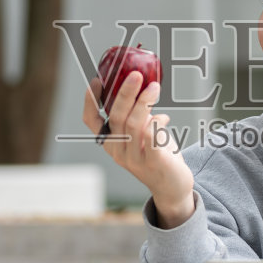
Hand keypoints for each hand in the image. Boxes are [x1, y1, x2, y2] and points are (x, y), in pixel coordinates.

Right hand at [80, 72, 194, 228]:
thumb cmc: (156, 155)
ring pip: (134, 124)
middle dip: (125, 93)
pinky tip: (164, 116)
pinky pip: (152, 137)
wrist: (172, 187)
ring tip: (155, 87)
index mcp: (111, 142)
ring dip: (145, 102)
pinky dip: (157, 121)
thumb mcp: (142, 135)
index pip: (91, 121)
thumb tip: (145, 87)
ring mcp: (134, 159)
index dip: (90, 101)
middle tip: (136, 75)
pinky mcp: (153, 162)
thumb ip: (139, 116)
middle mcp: (118, 151)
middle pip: (116, 117)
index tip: (96, 80)